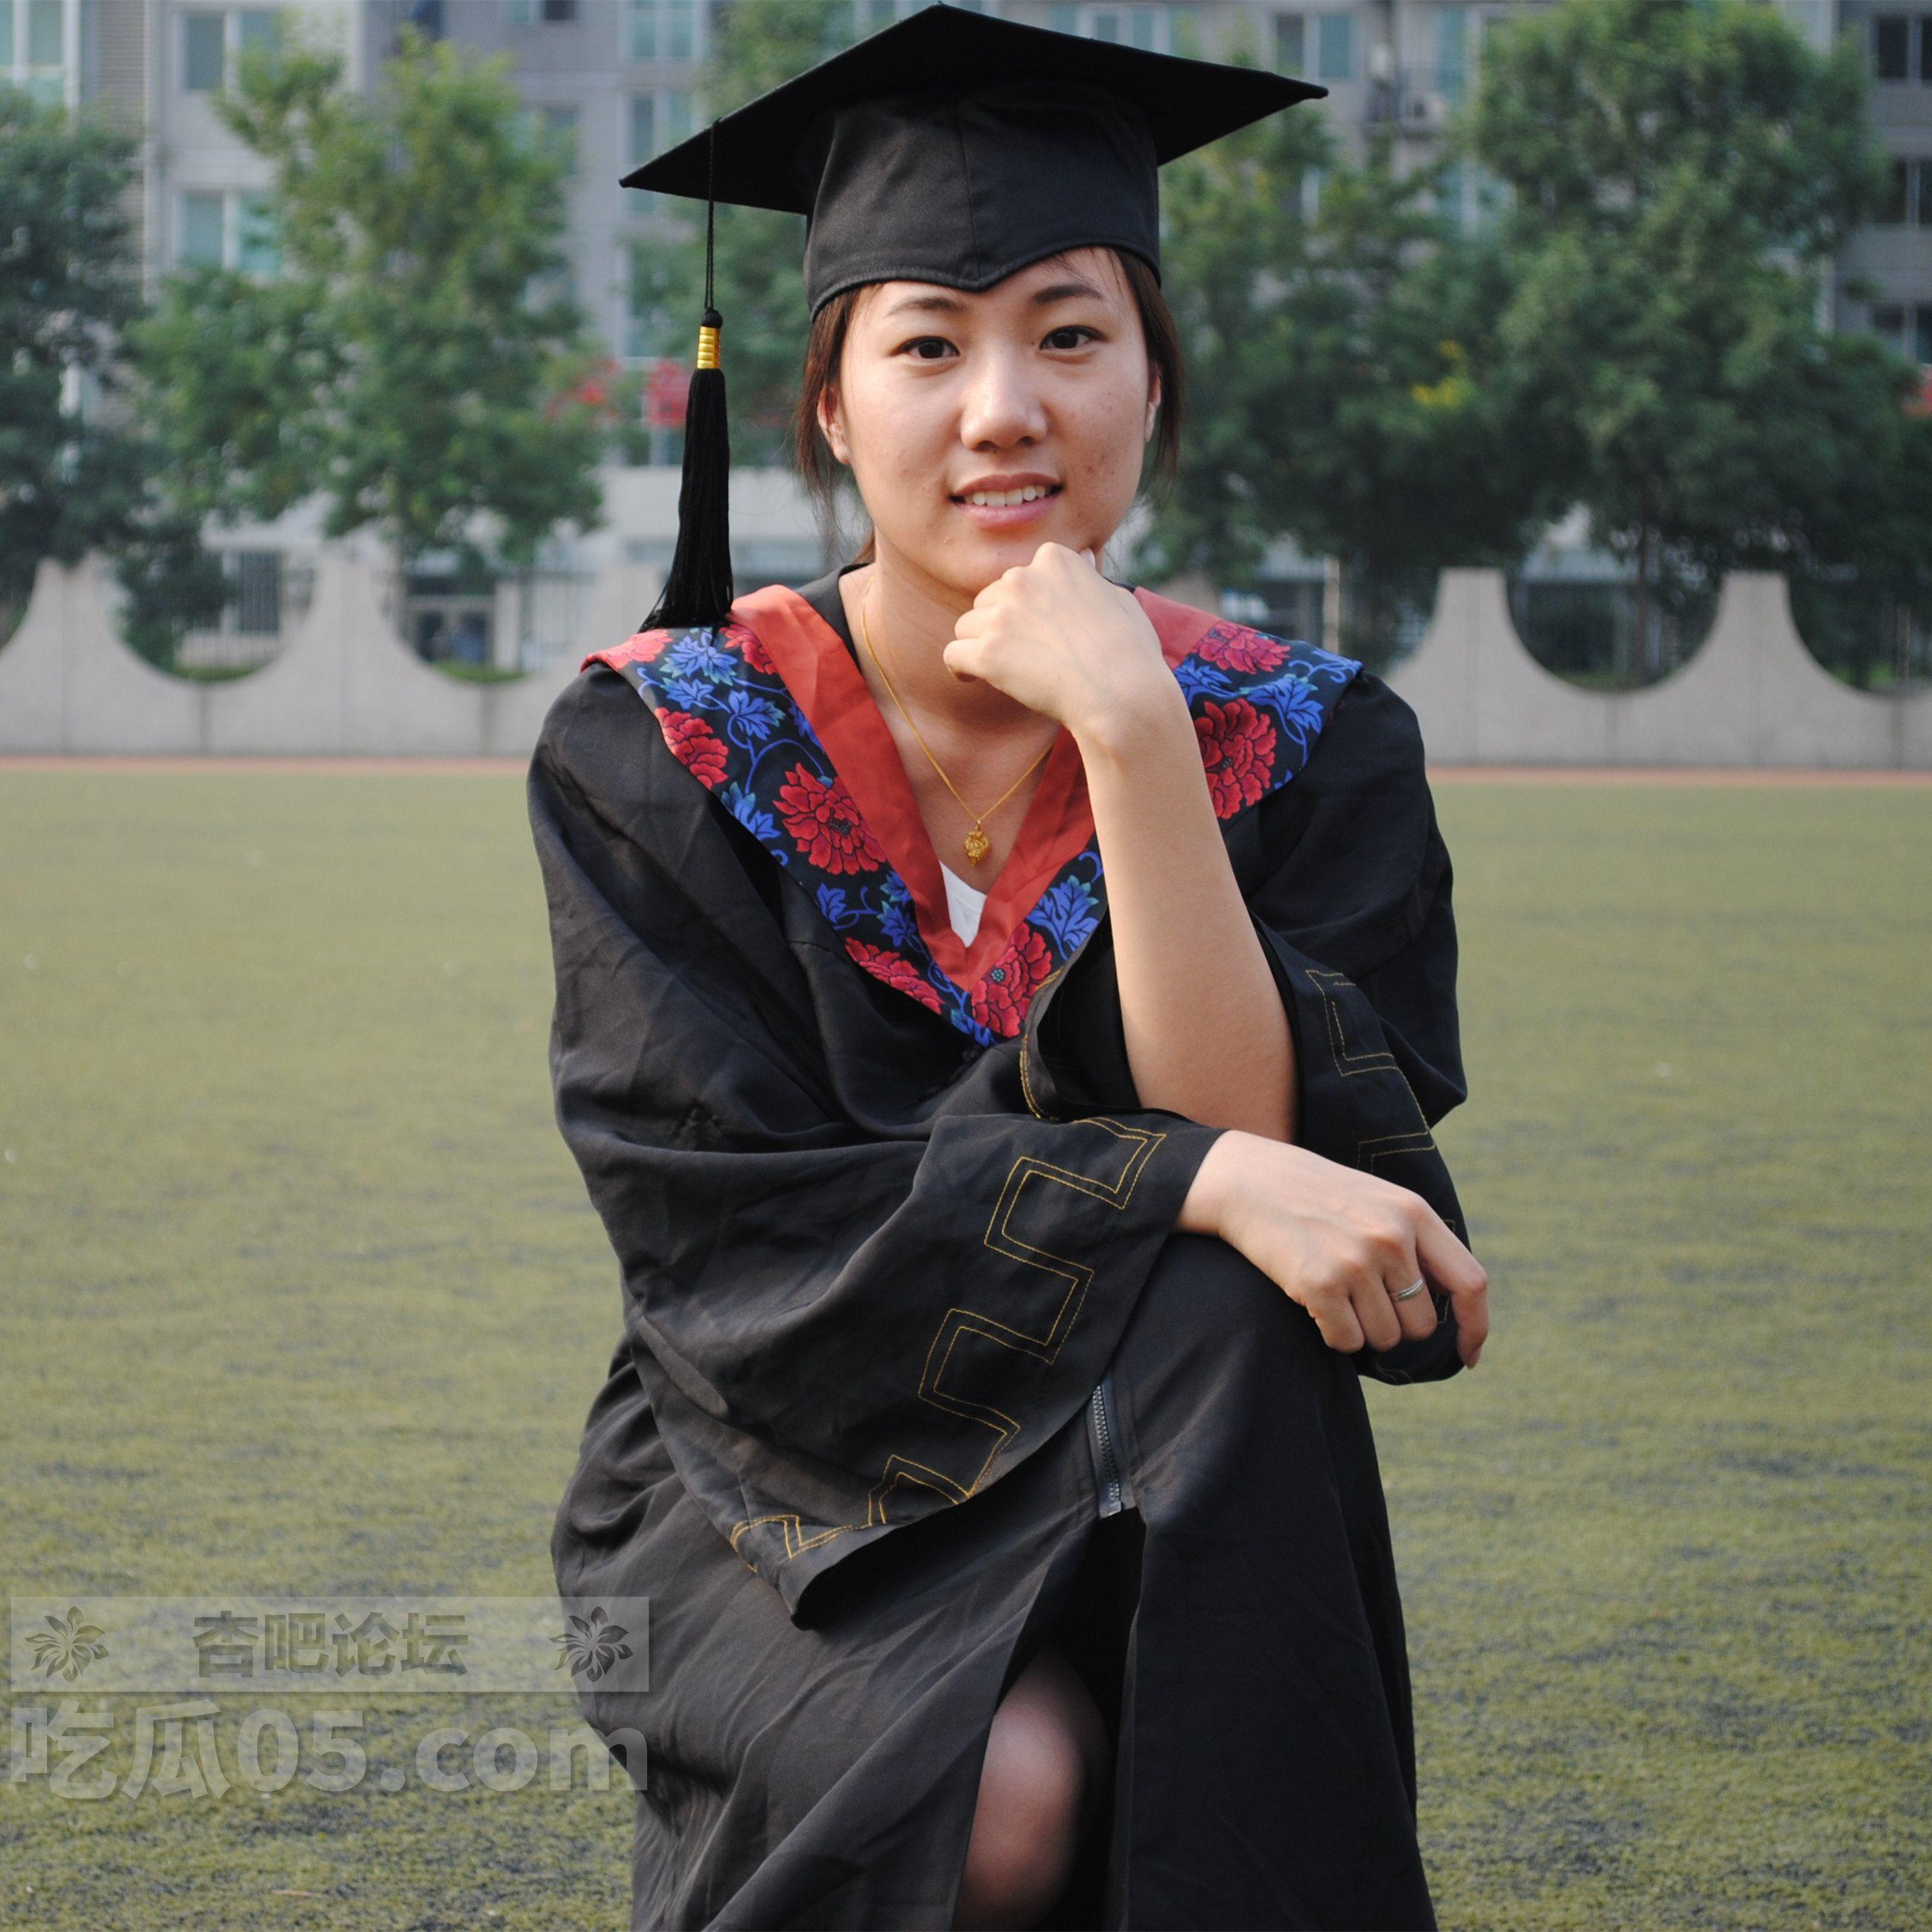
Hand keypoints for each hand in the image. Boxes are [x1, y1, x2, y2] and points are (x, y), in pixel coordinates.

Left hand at [943, 542, 1173, 738]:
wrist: (1123, 695)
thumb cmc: (1130, 653)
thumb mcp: (1118, 598)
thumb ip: (1089, 577)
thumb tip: (1083, 556)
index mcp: (1054, 559)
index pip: (1018, 578)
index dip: (1025, 606)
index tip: (1040, 631)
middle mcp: (1022, 578)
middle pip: (988, 600)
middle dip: (1000, 625)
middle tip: (1028, 656)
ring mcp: (1002, 615)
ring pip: (967, 626)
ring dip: (981, 646)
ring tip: (1010, 671)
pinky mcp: (987, 653)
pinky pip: (952, 655)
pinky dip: (960, 668)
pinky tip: (972, 678)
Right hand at [1178, 1131, 1490, 1366]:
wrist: (1247, 1180)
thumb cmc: (1315, 1195)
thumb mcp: (1378, 1201)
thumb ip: (1416, 1241)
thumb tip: (1449, 1299)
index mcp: (1413, 1213)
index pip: (1470, 1282)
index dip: (1476, 1326)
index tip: (1468, 1354)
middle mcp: (1391, 1237)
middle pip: (1422, 1324)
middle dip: (1396, 1325)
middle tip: (1361, 1298)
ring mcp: (1355, 1261)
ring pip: (1384, 1338)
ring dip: (1361, 1329)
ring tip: (1334, 1290)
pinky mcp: (1319, 1283)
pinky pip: (1346, 1342)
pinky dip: (1333, 1334)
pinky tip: (1314, 1301)